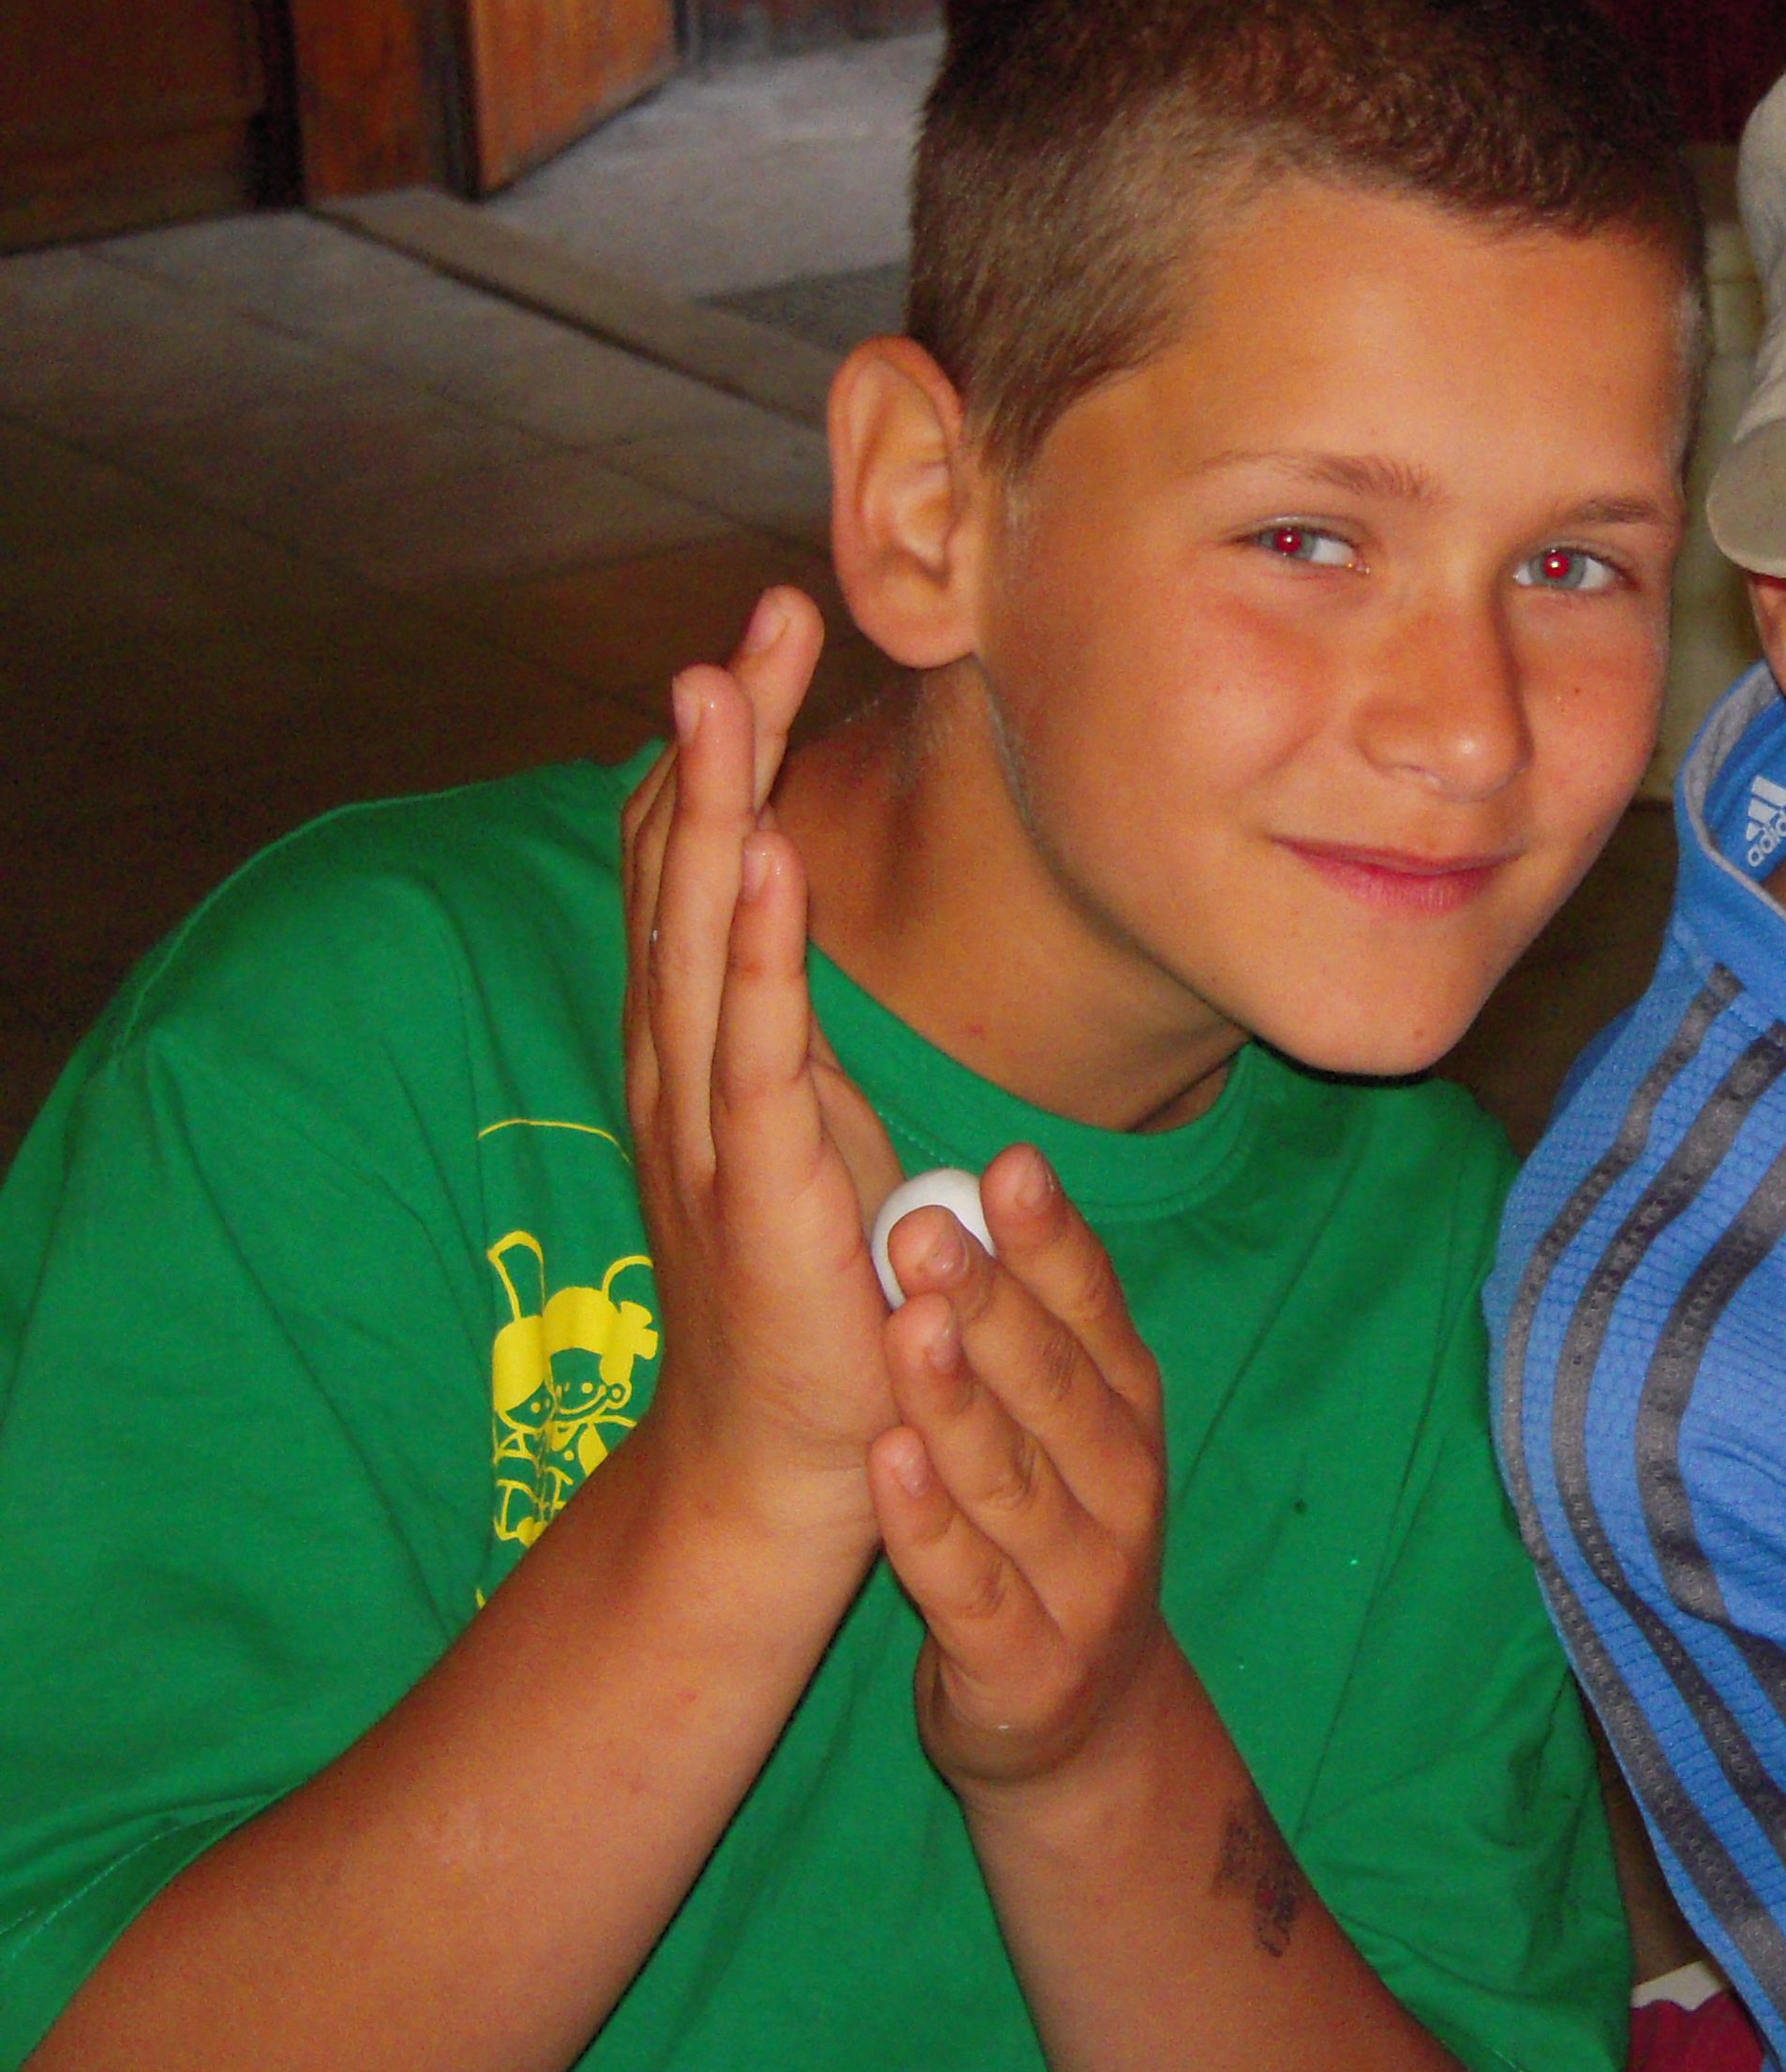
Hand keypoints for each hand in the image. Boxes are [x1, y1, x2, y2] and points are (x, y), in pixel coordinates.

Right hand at [621, 588, 903, 1539]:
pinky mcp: (760, 1180)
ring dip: (717, 802)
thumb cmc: (814, 1288)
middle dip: (724, 735)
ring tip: (727, 685)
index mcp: (700, 1040)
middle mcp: (681, 1059)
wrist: (778, 1459)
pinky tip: (771, 857)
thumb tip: (818, 919)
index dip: (727, 748)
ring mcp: (710, 1116)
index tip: (771, 635)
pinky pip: (755, 1042)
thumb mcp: (810, 1117)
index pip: (699, 863)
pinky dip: (760, 944)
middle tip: (761, 612)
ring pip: (701, 929)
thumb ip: (796, 1020)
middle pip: (688, 863)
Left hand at [869, 1144, 1176, 1798]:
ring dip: (957, 1403)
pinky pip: (969, 1586)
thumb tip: (958, 1194)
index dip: (1052, 1242)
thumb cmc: (1048, 1539)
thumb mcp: (1060, 1433)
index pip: (1096, 1314)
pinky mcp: (1024, 1662)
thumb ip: (1023, 1331)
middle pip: (1054, 1386)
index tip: (1005, 1165)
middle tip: (921, 1226)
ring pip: (1011, 1481)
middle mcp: (1121, 1487)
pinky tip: (885, 1463)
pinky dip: (928, 1526)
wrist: (1077, 1729)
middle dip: (990, 1304)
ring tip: (906, 1326)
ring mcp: (1081, 1579)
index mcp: (1128, 1413)